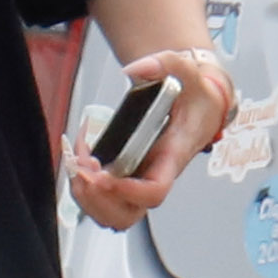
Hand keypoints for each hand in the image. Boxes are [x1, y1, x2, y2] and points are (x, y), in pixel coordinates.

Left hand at [69, 47, 235, 234]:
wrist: (200, 105)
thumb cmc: (194, 96)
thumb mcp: (186, 71)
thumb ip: (165, 63)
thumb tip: (136, 70)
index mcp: (171, 156)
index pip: (154, 191)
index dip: (128, 191)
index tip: (105, 175)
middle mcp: (155, 175)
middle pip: (128, 214)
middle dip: (98, 199)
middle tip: (83, 169)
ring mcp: (139, 180)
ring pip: (112, 214)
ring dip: (86, 197)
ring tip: (77, 164)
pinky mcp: (126, 178)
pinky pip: (103, 201)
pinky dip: (84, 189)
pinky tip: (79, 159)